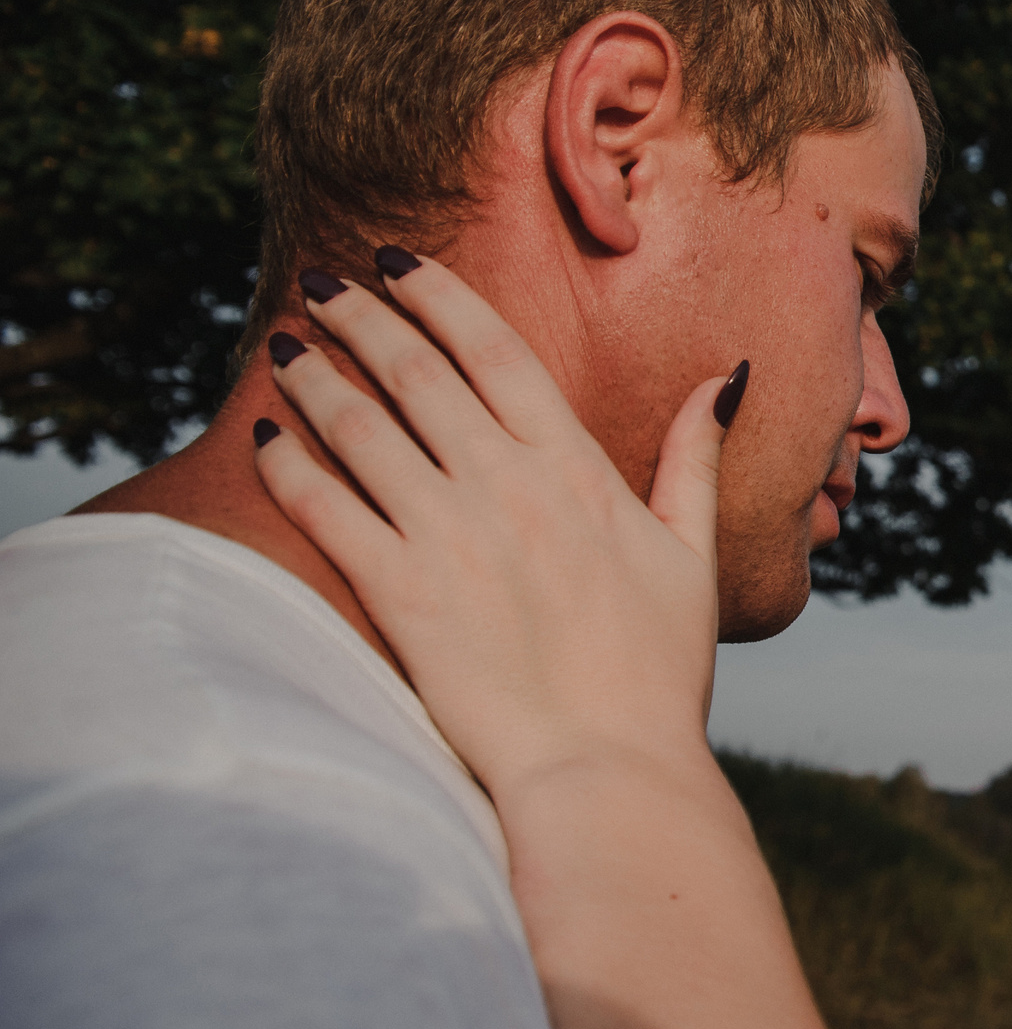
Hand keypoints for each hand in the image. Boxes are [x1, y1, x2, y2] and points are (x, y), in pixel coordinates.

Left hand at [254, 251, 739, 799]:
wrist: (606, 767)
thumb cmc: (658, 671)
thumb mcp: (693, 554)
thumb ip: (695, 459)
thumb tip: (726, 377)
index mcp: (576, 468)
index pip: (493, 349)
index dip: (437, 294)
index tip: (396, 261)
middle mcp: (506, 485)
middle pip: (415, 371)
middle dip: (361, 315)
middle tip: (322, 284)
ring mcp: (448, 535)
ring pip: (360, 426)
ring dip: (315, 375)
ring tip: (282, 347)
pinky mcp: (399, 593)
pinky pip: (325, 508)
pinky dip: (289, 464)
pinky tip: (267, 438)